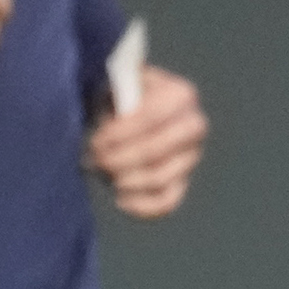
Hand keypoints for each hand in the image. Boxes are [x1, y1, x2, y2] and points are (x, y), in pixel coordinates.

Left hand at [84, 64, 206, 217]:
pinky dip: (142, 207)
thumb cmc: (120, 93)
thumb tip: (111, 122)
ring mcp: (191, 156)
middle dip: (119, 159)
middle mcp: (195, 126)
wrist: (132, 107)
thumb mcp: (118, 82)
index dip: (120, 134)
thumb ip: (116, 95)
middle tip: (94, 159)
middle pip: (156, 151)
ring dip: (125, 180)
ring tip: (102, 173)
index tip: (95, 140)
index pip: (150, 118)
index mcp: (182, 94)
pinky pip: (167, 202)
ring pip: (159, 179)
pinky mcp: (182, 181)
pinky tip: (120, 199)